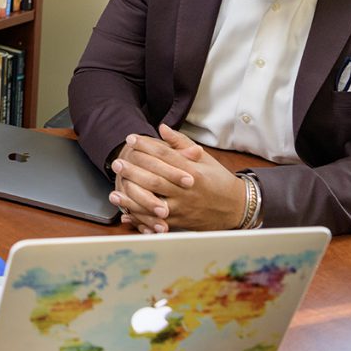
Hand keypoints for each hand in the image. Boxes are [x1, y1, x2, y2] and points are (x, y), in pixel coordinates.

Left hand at [110, 124, 244, 232]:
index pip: (166, 156)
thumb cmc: (219, 180)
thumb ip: (182, 143)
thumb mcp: (205, 159)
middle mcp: (187, 190)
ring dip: (132, 198)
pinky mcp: (179, 221)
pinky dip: (140, 218)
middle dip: (134, 171)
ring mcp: (182, 208)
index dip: (147, 146)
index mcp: (193, 172)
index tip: (131, 138)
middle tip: (117, 162)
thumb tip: (162, 128)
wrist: (237, 208)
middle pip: (156, 179)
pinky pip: (156, 221)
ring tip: (114, 191)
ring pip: (153, 203)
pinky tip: (125, 213)